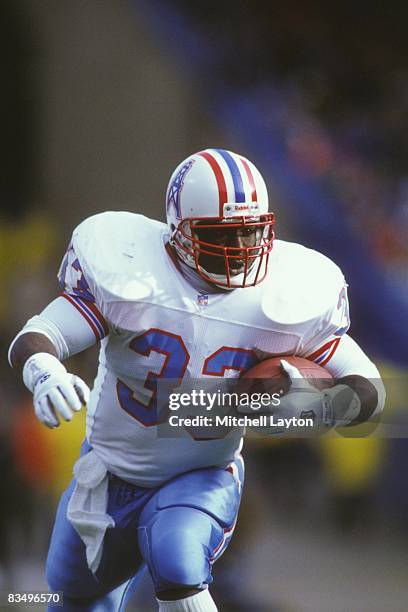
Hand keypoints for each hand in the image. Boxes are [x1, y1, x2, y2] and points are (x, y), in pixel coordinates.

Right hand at [23, 352, 89, 427]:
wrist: (45, 375)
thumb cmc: (66, 381)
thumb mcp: (75, 381)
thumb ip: (83, 391)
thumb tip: (86, 403)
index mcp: (61, 381)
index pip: (66, 389)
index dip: (72, 399)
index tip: (78, 409)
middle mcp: (50, 387)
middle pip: (55, 398)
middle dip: (62, 409)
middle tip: (69, 418)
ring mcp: (42, 394)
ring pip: (44, 406)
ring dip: (50, 416)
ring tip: (58, 425)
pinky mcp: (36, 401)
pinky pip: (38, 411)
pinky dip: (44, 420)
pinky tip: (52, 426)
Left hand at [238, 359, 360, 434]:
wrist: (325, 412)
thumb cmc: (311, 394)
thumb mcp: (299, 380)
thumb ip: (288, 370)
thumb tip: (281, 361)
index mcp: (281, 404)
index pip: (258, 407)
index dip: (246, 407)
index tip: (238, 406)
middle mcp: (280, 417)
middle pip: (256, 421)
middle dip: (245, 419)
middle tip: (237, 415)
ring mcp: (284, 426)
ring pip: (262, 428)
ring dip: (253, 425)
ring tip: (245, 421)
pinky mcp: (288, 432)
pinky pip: (271, 433)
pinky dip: (263, 430)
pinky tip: (258, 426)